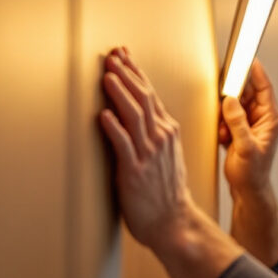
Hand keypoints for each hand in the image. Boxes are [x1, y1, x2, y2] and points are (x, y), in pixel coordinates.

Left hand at [99, 47, 243, 277]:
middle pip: (143, 98)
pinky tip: (103, 115)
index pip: (151, 95)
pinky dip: (114, 128)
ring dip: (120, 93)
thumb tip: (135, 115)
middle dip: (127, 74)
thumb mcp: (165, 156)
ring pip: (134, 116)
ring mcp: (148, 154)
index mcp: (167, 133)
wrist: (174, 222)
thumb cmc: (166, 193)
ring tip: (108, 75)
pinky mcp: (134, 172)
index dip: (136, 73)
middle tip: (112, 56)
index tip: (124, 55)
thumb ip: (153, 135)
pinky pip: (124, 145)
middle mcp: (160, 139)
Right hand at [219, 59, 277, 196]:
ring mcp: (253, 124)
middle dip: (233, 100)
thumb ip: (237, 122)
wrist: (248, 190)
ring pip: (236, 106)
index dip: (256, 72)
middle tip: (224, 107)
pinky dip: (224, 126)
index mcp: (271, 120)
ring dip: (226, 117)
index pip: (265, 88)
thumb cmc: (252, 173)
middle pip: (247, 94)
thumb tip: (230, 101)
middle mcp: (264, 119)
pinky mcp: (243, 130)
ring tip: (227, 134)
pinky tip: (225, 139)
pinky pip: (230, 117)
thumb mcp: (244, 147)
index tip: (247, 59)